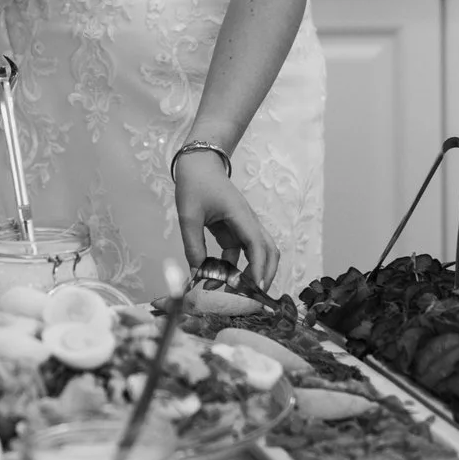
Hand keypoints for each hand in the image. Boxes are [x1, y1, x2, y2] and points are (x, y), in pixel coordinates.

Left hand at [172, 148, 279, 293]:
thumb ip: (193, 245)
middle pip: (269, 251)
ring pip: (256, 253)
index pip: (257, 245)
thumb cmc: (195, 184)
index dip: (259, 268)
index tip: (256, 289)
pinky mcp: (234, 229)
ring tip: (234, 292)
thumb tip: (199, 273)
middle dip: (265, 274)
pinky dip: (233, 267)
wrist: (198, 163)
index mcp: (241, 215)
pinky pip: (240, 252)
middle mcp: (248, 222)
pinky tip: (217, 278)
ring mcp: (243, 226)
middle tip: (253, 296)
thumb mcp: (189, 216)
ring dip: (250, 272)